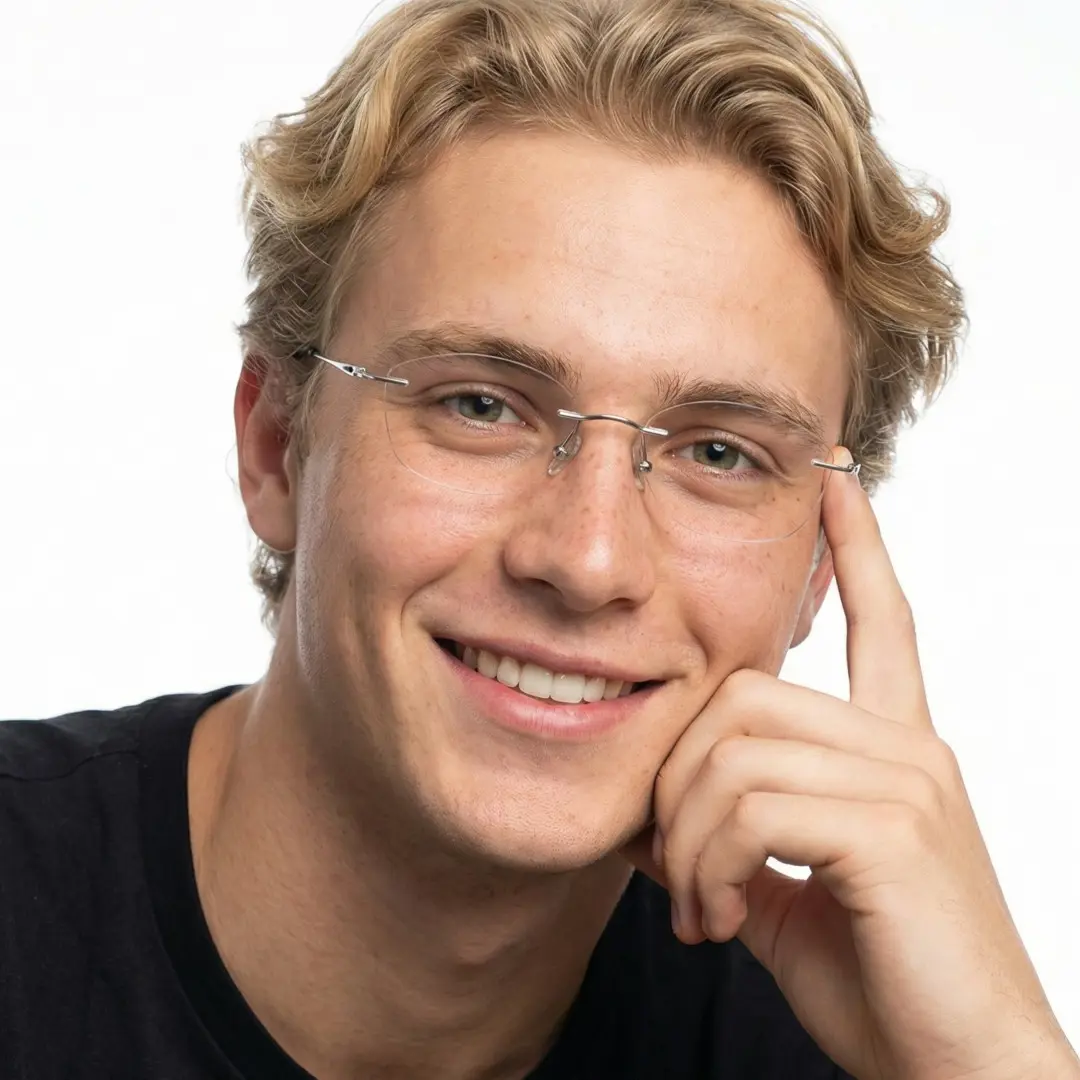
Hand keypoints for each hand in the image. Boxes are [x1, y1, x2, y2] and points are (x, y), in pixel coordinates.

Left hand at [622, 451, 1078, 1079]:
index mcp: (894, 747)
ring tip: (702, 910)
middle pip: (741, 694)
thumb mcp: (781, 896)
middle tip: (676, 874)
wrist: (959, 1075)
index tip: (836, 481)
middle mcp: (909, 744)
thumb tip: (644, 820)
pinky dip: (711, 868)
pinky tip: (723, 923)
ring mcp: (909, 777)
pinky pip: (753, 807)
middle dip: (676, 783)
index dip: (856, 547)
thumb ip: (727, 842)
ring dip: (688, 839)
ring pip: (734, 750)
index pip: (882, 618)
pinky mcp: (895, 825)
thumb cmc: (879, 983)